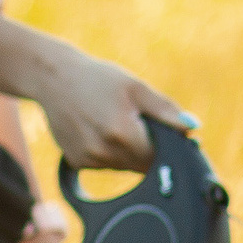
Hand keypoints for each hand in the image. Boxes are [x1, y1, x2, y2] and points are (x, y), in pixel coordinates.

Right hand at [33, 45, 189, 170]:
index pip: (161, 157)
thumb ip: (166, 111)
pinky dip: (108, 152)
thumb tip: (192, 127)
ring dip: (128, 152)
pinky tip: (99, 130)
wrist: (51, 77)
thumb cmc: (97, 78)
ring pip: (125, 166)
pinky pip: (104, 165)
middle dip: (148, 149)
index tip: (167, 136)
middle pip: (144, 165)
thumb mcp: (136, 87)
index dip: (168, 148)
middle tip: (136, 123)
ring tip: (114, 122)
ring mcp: (89, 159)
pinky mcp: (76, 161)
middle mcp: (105, 152)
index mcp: (124, 134)